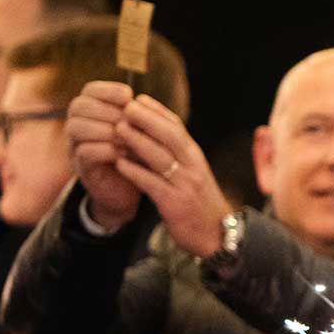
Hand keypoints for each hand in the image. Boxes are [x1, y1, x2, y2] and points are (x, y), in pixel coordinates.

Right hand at [67, 82, 142, 230]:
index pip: (90, 90)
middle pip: (80, 105)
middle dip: (108, 111)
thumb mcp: (138, 130)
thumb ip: (136, 114)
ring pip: (77, 127)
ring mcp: (74, 145)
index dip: (108, 90)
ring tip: (129, 138)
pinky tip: (123, 152)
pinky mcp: (80, 166)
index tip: (129, 96)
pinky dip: (106, 149)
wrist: (130, 186)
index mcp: (91, 110)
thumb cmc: (135, 151)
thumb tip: (140, 101)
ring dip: (106, 130)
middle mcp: (76, 124)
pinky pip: (84, 151)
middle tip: (130, 121)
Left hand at [113, 94, 233, 258]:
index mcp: (195, 157)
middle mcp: (193, 167)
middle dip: (148, 119)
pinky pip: (153, 184)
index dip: (158, 111)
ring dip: (138, 141)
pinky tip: (119, 164)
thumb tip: (148, 135)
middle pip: (170, 136)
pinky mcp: (175, 204)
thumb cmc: (198, 202)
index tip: (139, 99)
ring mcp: (185, 185)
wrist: (216, 234)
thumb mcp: (190, 174)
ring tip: (118, 129)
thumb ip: (174, 156)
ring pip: (161, 157)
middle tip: (126, 107)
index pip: (178, 127)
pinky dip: (135, 172)